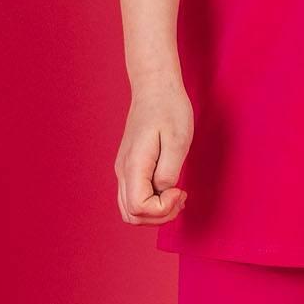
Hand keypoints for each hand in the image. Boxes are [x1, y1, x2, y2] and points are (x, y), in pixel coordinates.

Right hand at [115, 78, 190, 225]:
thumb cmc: (169, 110)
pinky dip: (151, 203)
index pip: (139, 208)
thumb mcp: (177, 140)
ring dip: (155, 212)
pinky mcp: (130, 167)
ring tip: (176, 194)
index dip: (163, 209)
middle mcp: (123, 171)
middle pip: (131, 215)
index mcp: (134, 165)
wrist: (155, 88)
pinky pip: (134, 197)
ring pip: (130, 210)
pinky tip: (169, 189)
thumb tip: (163, 191)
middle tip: (180, 196)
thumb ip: (169, 172)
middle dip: (160, 216)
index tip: (180, 189)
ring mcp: (124, 170)